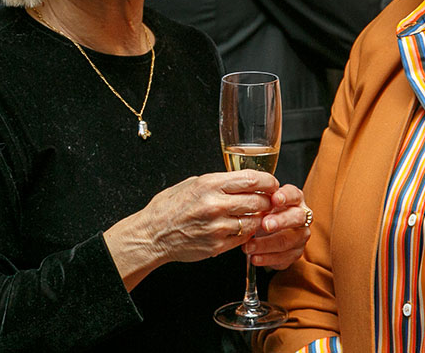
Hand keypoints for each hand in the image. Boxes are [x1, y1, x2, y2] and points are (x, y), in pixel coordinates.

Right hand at [103, 170, 278, 289]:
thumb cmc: (170, 207)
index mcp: (210, 184)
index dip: (268, 181)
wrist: (152, 235)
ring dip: (259, 218)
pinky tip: (242, 227)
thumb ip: (220, 182)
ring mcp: (217, 227)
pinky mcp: (218, 245)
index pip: (251, 179)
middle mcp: (215, 205)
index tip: (271, 184)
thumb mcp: (193, 183)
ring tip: (256, 215)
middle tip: (268, 200)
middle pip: (258, 201)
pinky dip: (247, 233)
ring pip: (254, 221)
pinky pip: (243, 238)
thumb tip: (244, 180)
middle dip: (267, 201)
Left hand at [244, 183, 310, 269]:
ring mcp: (301, 236)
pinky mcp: (296, 253)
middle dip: (281, 221)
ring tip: (248, 246)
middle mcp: (302, 216)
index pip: (294, 195)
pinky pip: (284, 258)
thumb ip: (258, 201)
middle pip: (297, 217)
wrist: (268, 231)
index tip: (274, 199)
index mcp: (295, 199)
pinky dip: (267, 259)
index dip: (286, 197)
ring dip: (266, 244)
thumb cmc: (265, 212)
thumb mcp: (262, 203)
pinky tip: (254, 257)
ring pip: (288, 240)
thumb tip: (246, 201)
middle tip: (265, 224)